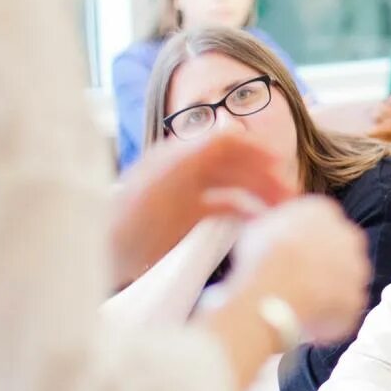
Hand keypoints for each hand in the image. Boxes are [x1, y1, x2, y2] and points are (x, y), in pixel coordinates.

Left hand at [109, 131, 296, 286]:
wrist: (97, 262)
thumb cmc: (125, 227)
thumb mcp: (161, 188)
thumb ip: (195, 156)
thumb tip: (231, 128)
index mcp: (178, 157)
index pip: (226, 139)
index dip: (256, 148)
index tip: (281, 164)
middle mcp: (185, 169)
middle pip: (236, 162)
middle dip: (266, 175)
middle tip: (292, 195)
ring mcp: (187, 193)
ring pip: (235, 184)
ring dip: (261, 193)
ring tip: (285, 210)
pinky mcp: (187, 217)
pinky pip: (226, 206)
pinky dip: (247, 211)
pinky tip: (261, 222)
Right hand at [228, 196, 371, 342]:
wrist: (275, 289)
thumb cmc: (261, 255)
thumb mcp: (258, 226)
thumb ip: (274, 226)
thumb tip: (272, 233)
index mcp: (323, 210)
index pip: (319, 222)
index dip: (303, 242)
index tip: (289, 254)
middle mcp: (349, 236)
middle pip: (337, 251)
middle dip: (321, 266)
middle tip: (296, 281)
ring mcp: (357, 271)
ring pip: (342, 283)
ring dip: (326, 293)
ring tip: (298, 306)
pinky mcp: (355, 302)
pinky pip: (341, 313)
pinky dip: (327, 321)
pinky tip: (306, 325)